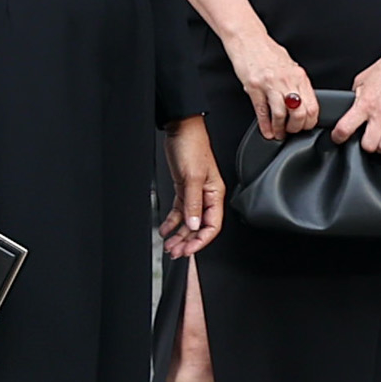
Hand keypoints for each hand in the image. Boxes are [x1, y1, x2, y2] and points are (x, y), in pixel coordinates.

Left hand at [160, 117, 224, 256]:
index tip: (189, 250)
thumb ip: (194, 203)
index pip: (213, 224)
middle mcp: (206, 196)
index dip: (201, 240)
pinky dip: (172, 222)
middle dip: (188, 241)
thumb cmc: (192, 146)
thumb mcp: (193, 176)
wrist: (181, 129)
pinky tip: (165, 229)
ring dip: (179, 234)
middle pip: (200, 226)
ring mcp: (194, 193)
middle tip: (175, 252)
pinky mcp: (183, 188)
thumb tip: (195, 224)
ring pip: (188, 221)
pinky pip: (179, 211)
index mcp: (215, 193)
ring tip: (169, 245)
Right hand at [226, 30, 317, 143]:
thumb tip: (303, 102)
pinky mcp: (254, 86)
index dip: (310, 121)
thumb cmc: (268, 53)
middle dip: (296, 128)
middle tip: (292, 132)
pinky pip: (262, 111)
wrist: (249, 39)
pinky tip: (267, 131)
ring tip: (279, 134)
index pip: (312, 105)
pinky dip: (265, 125)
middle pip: (299, 112)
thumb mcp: (290, 66)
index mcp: (299, 76)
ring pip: (281, 114)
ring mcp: (270, 83)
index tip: (306, 127)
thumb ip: (296, 84)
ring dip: (280, 129)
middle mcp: (287, 80)